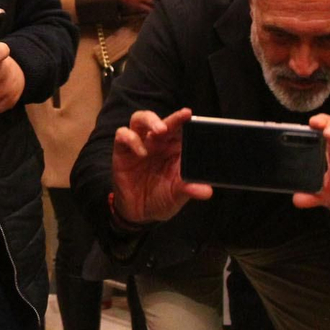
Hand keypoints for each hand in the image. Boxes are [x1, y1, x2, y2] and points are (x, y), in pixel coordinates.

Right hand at [111, 107, 211, 224]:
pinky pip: (122, 135)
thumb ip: (190, 189)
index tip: (194, 116)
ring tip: (160, 130)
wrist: (138, 213)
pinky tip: (141, 152)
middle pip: (164, 121)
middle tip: (183, 116)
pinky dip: (131, 139)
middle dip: (173, 118)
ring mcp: (139, 144)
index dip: (188, 121)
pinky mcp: (122, 151)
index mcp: (174, 148)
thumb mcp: (177, 195)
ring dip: (150, 120)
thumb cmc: (161, 198)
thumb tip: (207, 192)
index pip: (182, 129)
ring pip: (140, 119)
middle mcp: (157, 142)